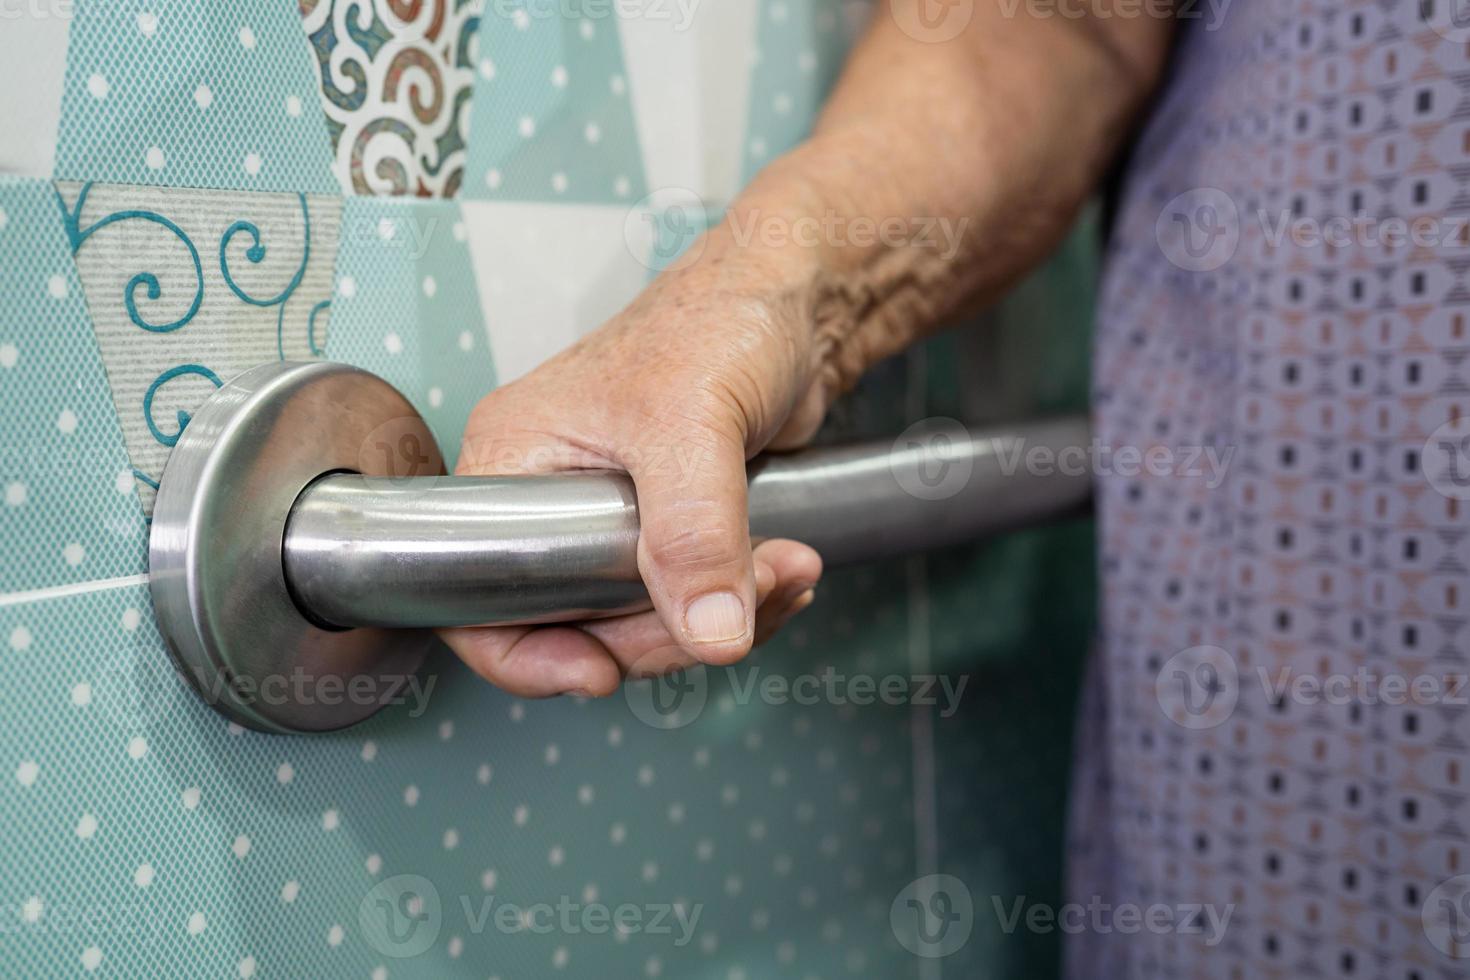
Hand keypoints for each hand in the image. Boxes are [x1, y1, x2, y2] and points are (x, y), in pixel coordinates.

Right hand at [438, 256, 837, 697]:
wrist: (799, 302)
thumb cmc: (721, 317)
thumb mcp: (692, 424)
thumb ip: (693, 534)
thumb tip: (707, 632)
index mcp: (514, 461)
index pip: (478, 594)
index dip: (528, 652)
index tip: (600, 673)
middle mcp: (551, 495)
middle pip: (573, 623)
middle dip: (665, 631)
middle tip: (741, 603)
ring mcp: (613, 516)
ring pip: (641, 621)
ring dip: (721, 616)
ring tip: (785, 569)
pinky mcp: (673, 527)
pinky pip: (692, 599)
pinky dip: (742, 600)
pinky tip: (784, 570)